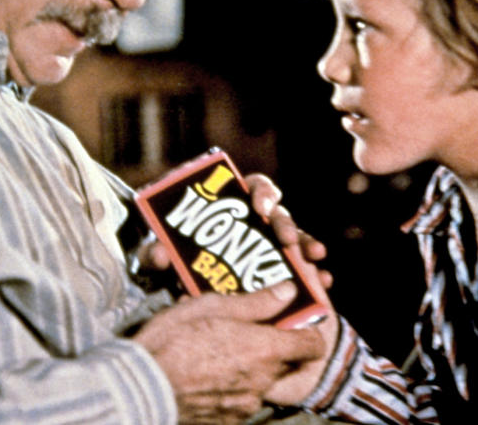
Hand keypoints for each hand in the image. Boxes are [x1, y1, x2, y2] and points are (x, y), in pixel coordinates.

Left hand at [133, 173, 333, 290]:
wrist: (176, 291)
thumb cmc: (170, 261)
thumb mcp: (159, 257)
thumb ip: (154, 254)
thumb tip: (159, 254)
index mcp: (232, 206)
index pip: (254, 187)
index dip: (262, 192)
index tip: (260, 207)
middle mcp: (255, 223)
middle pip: (278, 214)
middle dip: (287, 224)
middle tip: (288, 240)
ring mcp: (268, 247)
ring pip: (295, 240)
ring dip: (307, 246)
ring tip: (316, 261)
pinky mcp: (276, 271)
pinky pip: (300, 268)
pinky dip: (313, 273)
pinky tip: (323, 281)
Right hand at [133, 282, 325, 424]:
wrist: (140, 388)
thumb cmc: (173, 341)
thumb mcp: (212, 308)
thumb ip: (256, 302)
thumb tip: (288, 291)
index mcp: (265, 350)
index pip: (312, 346)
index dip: (305, 333)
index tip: (290, 323)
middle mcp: (262, 381)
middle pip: (286, 363)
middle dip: (273, 348)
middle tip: (246, 332)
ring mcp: (246, 405)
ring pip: (262, 382)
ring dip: (250, 368)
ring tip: (218, 353)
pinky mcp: (228, 421)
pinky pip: (241, 401)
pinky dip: (232, 388)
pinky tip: (207, 376)